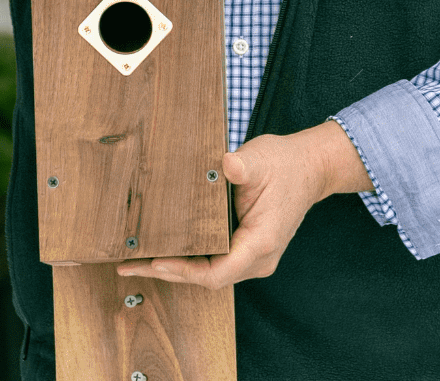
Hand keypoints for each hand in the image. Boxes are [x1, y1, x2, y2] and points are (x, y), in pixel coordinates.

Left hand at [117, 121, 372, 288]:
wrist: (310, 168)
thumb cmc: (285, 164)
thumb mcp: (260, 160)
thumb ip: (242, 166)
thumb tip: (225, 164)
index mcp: (261, 242)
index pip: (217, 272)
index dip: (183, 271)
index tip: (154, 263)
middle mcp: (258, 258)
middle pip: (208, 278)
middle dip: (169, 272)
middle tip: (130, 265)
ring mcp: (254, 257)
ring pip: (210, 273)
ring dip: (176, 268)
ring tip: (137, 261)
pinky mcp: (247, 250)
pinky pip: (215, 263)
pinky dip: (189, 260)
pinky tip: (163, 251)